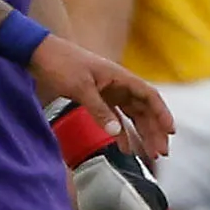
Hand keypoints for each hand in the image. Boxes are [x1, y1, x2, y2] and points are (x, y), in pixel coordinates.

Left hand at [29, 35, 174, 159]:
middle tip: (161, 152)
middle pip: (144, 109)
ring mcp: (109, 92)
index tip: (170, 132)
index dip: (162, 114)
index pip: (149, 96)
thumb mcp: (80, 88)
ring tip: (150, 155)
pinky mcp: (97, 98)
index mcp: (120, 77)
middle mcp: (119, 84)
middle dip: (155, 131)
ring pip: (132, 115)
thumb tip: (116, 134)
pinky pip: (115, 118)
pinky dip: (122, 133)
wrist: (39, 54)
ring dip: (142, 134)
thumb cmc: (61, 64)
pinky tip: (125, 148)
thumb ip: (99, 111)